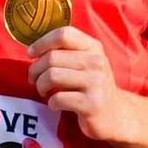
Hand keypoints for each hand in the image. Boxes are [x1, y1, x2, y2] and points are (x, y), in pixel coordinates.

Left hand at [28, 24, 126, 139]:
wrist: (115, 114)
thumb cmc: (92, 86)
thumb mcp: (87, 62)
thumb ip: (66, 51)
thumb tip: (33, 49)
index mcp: (94, 47)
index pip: (64, 34)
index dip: (42, 42)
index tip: (32, 54)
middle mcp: (97, 62)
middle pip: (52, 57)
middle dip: (36, 70)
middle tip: (35, 80)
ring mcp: (96, 83)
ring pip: (52, 76)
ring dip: (41, 86)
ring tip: (44, 91)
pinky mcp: (92, 104)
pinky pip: (58, 99)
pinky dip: (51, 103)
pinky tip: (56, 104)